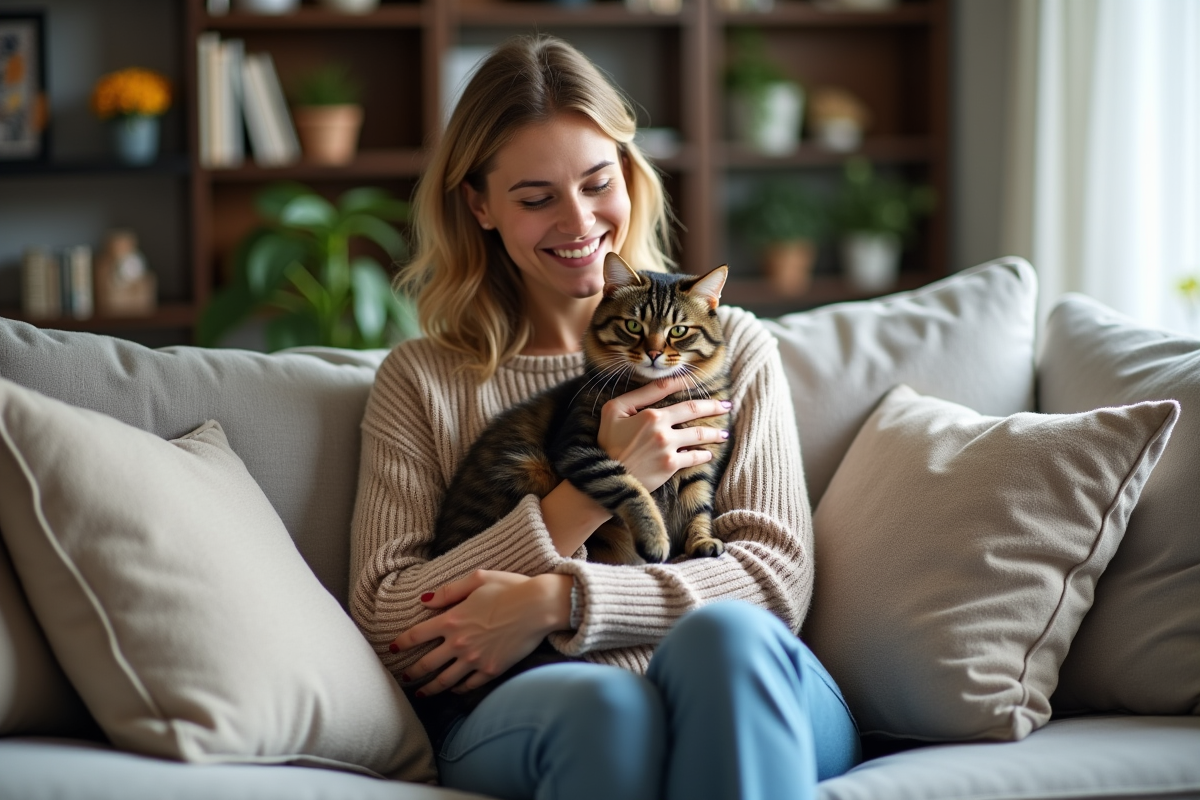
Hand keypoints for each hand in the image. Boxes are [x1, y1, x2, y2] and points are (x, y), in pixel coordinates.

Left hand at [390, 570, 572, 695]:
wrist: (539, 606)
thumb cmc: (511, 587)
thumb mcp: (478, 579)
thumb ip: (449, 591)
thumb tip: (425, 600)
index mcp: (452, 619)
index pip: (417, 634)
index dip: (402, 642)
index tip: (392, 648)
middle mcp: (459, 642)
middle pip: (427, 663)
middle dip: (412, 672)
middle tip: (404, 678)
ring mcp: (475, 659)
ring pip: (445, 680)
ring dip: (430, 689)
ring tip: (422, 693)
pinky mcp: (492, 669)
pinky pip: (469, 685)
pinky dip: (459, 689)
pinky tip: (454, 690)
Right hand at [597, 376, 730, 492]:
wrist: (606, 477)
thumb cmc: (607, 442)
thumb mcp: (613, 411)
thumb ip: (637, 396)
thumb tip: (661, 384)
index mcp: (650, 414)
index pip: (672, 391)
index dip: (688, 384)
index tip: (702, 381)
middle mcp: (662, 429)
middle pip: (694, 412)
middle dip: (714, 406)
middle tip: (726, 405)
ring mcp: (668, 448)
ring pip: (699, 436)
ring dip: (714, 433)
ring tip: (724, 433)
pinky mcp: (670, 466)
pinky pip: (694, 457)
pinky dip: (704, 454)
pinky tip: (709, 453)